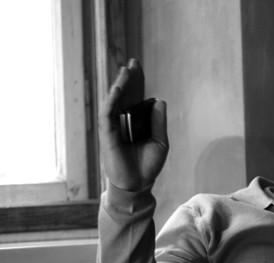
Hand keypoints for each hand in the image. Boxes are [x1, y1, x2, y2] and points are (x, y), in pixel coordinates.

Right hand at [98, 59, 168, 190]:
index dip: (137, 82)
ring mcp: (114, 127)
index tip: (138, 66)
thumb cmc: (148, 165)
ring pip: (115, 102)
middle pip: (125, 95)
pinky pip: (107, 116)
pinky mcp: (107, 135)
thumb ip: (159, 122)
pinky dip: (111, 102)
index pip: (136, 97)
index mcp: (136, 121)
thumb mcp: (160, 141)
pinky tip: (117, 91)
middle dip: (128, 78)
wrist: (139, 184)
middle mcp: (124, 121)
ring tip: (125, 71)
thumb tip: (159, 100)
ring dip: (119, 85)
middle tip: (132, 61)